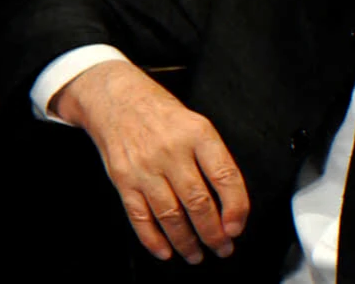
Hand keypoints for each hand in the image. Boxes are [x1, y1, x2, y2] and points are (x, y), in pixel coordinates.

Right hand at [52, 60, 249, 263]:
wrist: (117, 99)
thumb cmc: (162, 114)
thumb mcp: (197, 123)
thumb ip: (213, 158)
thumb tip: (230, 201)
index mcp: (199, 134)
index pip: (225, 176)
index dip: (235, 206)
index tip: (238, 226)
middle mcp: (172, 151)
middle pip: (198, 201)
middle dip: (213, 233)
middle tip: (223, 248)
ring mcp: (146, 167)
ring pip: (170, 215)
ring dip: (186, 241)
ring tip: (196, 254)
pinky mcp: (123, 180)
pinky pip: (140, 216)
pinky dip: (153, 239)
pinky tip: (165, 250)